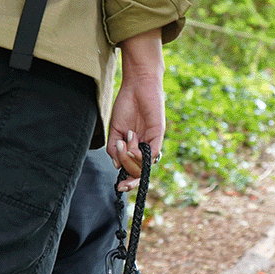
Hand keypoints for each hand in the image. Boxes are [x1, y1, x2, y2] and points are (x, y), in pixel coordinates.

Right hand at [108, 29, 165, 190]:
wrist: (135, 85)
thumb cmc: (126, 105)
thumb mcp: (115, 130)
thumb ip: (115, 148)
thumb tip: (116, 165)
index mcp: (136, 148)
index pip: (135, 171)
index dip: (128, 182)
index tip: (119, 188)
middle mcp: (146, 147)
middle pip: (140, 171)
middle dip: (129, 174)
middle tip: (120, 167)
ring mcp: (153, 141)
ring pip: (144, 164)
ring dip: (130, 157)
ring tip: (125, 139)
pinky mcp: (159, 134)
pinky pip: (152, 152)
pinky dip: (140, 153)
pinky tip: (132, 143)